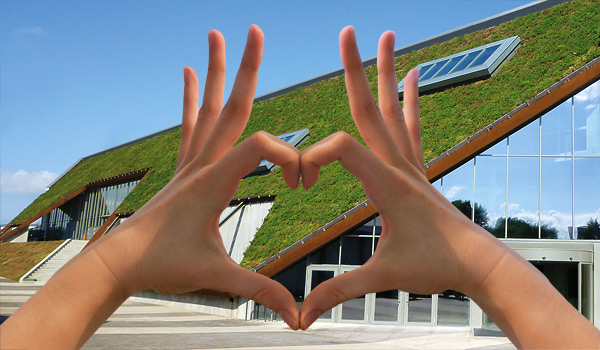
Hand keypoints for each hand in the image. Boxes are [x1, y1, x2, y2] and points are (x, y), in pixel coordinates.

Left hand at [91, 25, 300, 328]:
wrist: (121, 263)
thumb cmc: (163, 266)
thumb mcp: (217, 277)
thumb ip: (259, 289)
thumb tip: (296, 315)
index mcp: (214, 180)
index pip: (259, 146)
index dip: (288, 157)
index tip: (302, 185)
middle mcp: (201, 162)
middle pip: (230, 106)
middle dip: (245, 68)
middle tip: (253, 31)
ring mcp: (190, 161)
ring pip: (208, 107)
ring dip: (216, 72)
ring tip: (218, 36)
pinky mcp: (183, 167)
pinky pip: (190, 123)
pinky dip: (192, 97)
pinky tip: (189, 74)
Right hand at [298, 26, 507, 328]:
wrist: (479, 264)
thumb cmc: (436, 267)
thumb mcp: (382, 277)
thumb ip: (340, 290)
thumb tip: (302, 314)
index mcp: (386, 184)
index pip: (341, 147)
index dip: (312, 159)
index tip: (300, 183)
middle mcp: (398, 164)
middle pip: (369, 108)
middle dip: (355, 70)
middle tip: (349, 34)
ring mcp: (411, 164)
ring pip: (393, 109)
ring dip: (385, 73)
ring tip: (385, 38)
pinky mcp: (418, 170)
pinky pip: (411, 125)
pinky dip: (410, 98)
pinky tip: (414, 76)